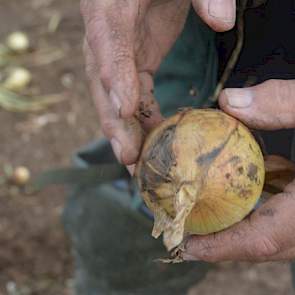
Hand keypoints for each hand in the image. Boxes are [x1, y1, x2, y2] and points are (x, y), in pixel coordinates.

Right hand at [81, 0, 235, 164]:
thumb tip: (221, 21)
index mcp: (110, 8)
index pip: (108, 44)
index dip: (115, 77)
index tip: (127, 109)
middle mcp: (105, 37)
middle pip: (102, 83)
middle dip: (115, 122)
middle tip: (128, 157)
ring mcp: (117, 55)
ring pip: (113, 98)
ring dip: (126, 133)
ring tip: (138, 166)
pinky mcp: (133, 64)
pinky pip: (133, 98)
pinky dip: (142, 122)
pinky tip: (154, 143)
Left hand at [183, 80, 294, 262]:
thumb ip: (283, 103)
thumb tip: (227, 101)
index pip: (261, 240)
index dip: (221, 247)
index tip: (185, 246)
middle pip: (264, 242)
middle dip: (225, 238)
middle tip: (189, 225)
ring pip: (277, 231)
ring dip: (243, 220)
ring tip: (210, 205)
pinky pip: (290, 213)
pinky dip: (268, 202)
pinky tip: (257, 180)